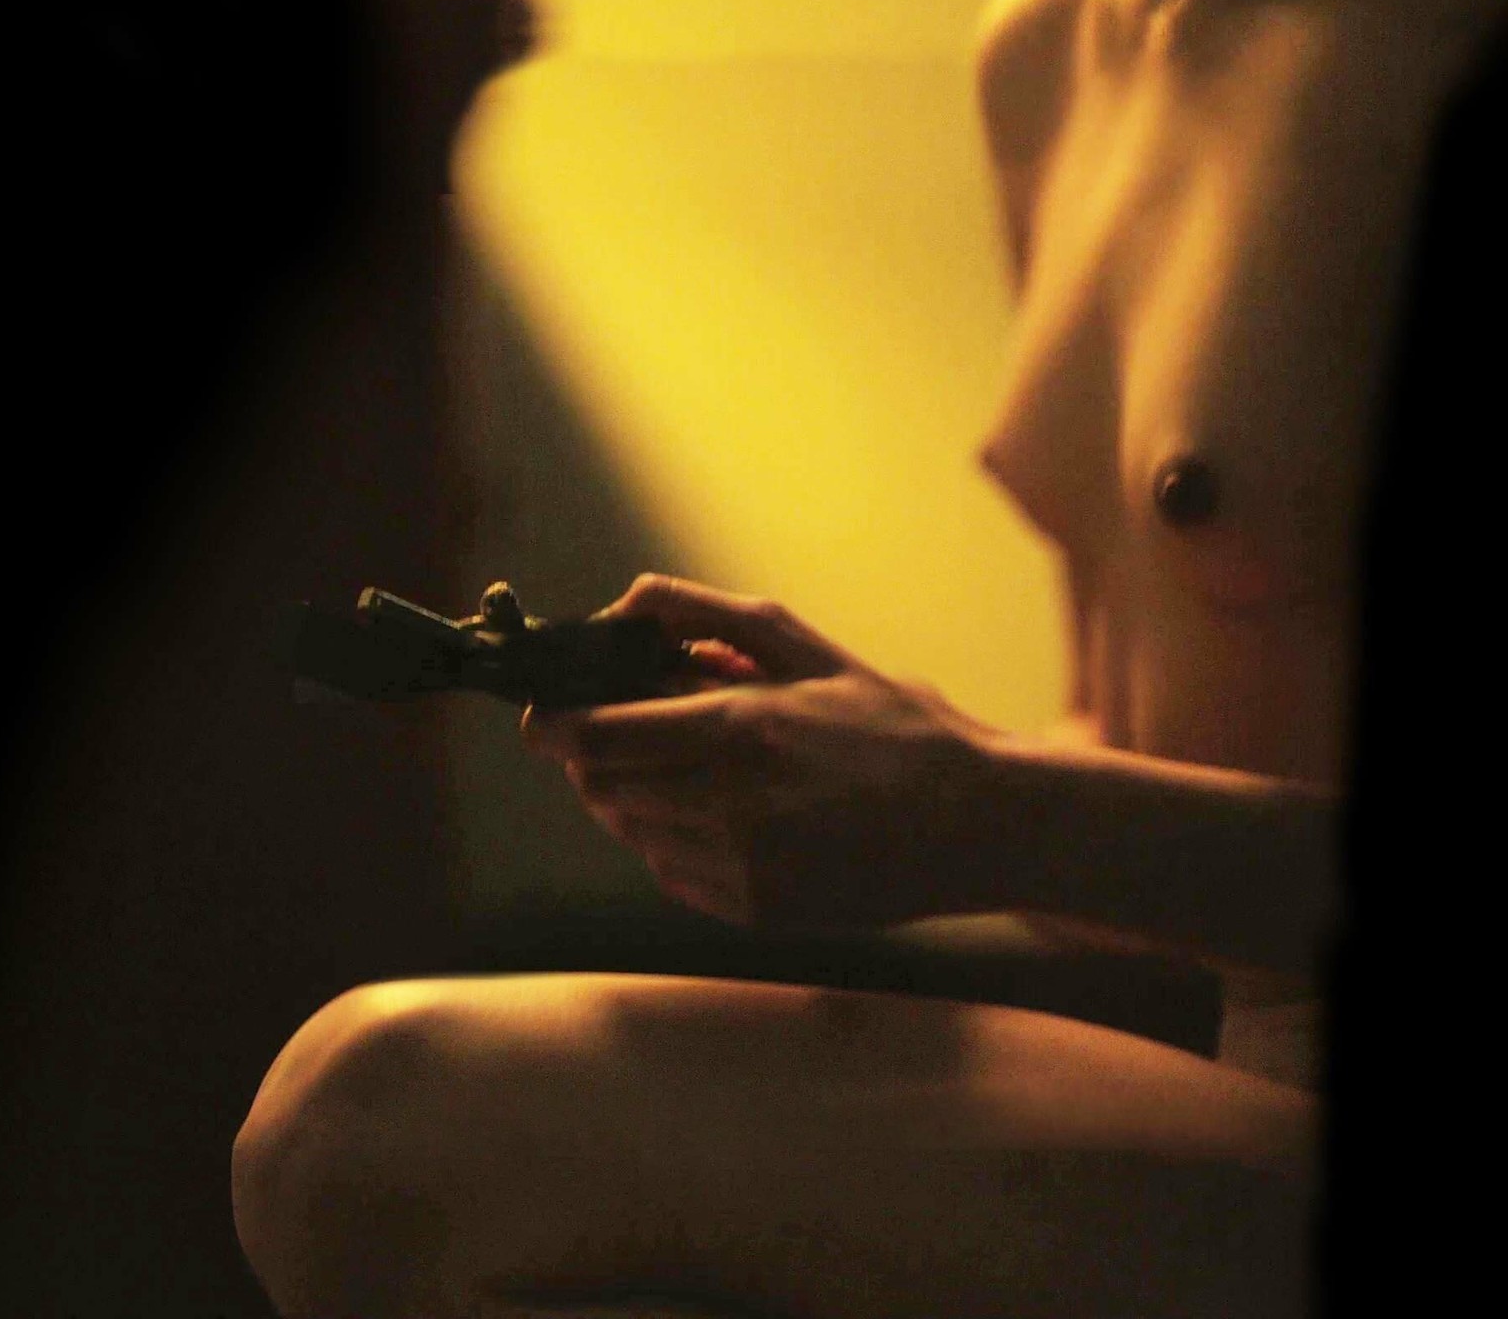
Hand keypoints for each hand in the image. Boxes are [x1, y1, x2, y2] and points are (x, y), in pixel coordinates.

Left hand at [520, 574, 1012, 929]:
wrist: (974, 826)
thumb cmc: (893, 725)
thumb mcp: (807, 649)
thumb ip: (707, 615)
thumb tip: (625, 603)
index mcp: (742, 730)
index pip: (604, 736)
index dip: (556, 725)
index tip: (541, 715)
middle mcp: (733, 807)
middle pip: (604, 788)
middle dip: (592, 758)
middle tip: (613, 732)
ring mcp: (743, 870)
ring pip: (632, 832)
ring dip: (632, 797)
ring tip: (680, 768)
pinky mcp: (756, 913)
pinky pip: (671, 873)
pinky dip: (672, 839)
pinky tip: (719, 814)